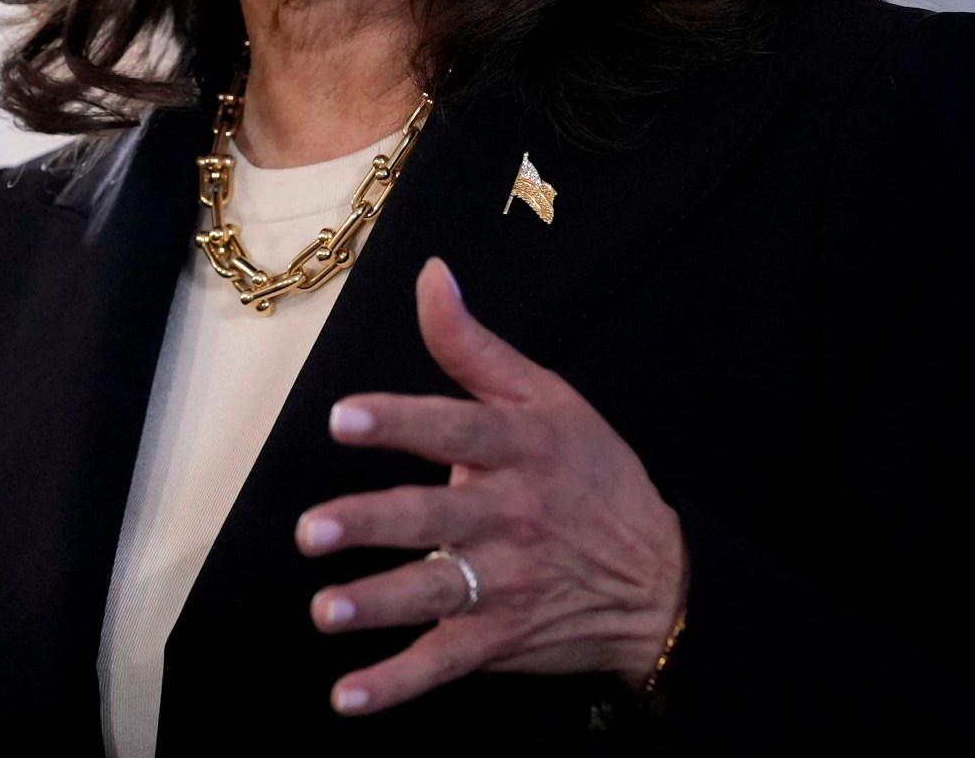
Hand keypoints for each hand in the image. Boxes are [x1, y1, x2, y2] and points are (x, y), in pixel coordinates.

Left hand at [296, 257, 686, 716]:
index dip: (399, 423)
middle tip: (313, 530)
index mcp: (518, 451)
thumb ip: (475, 346)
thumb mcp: (549, 399)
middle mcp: (509, 518)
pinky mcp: (498, 639)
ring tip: (326, 611)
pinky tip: (347, 697)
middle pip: (431, 519)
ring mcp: (503, 584)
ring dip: (376, 606)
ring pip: (432, 594)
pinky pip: (441, 666)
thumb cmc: (593, 476)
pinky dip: (395, 686)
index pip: (454, 430)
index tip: (343, 417)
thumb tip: (431, 277)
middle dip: (370, 526)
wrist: (661, 582)